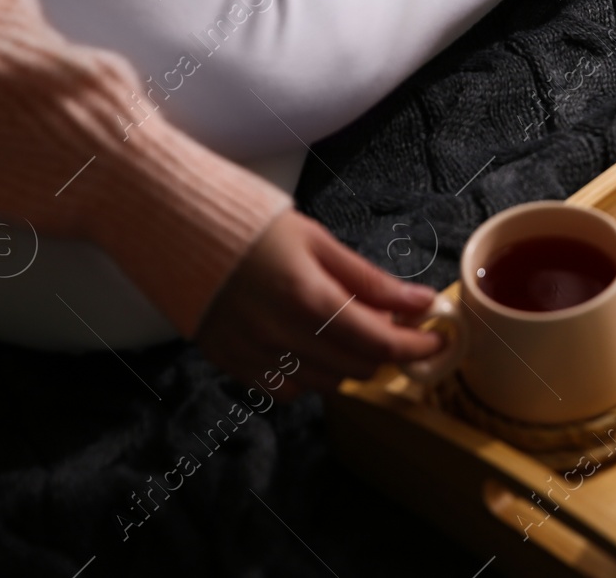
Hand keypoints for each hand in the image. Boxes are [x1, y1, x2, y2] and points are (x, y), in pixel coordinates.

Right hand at [196, 208, 444, 395]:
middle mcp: (280, 336)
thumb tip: (422, 302)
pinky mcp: (231, 365)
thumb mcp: (319, 242)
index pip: (379, 342)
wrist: (177, 227)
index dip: (417, 346)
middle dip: (385, 349)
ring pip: (327, 384)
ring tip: (347, 324)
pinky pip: (288, 390)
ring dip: (350, 362)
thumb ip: (371, 281)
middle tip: (392, 320)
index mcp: (307, 298)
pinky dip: (311, 374)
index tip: (438, 339)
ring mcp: (252, 357)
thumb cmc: (251, 226)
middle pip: (357, 368)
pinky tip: (309, 342)